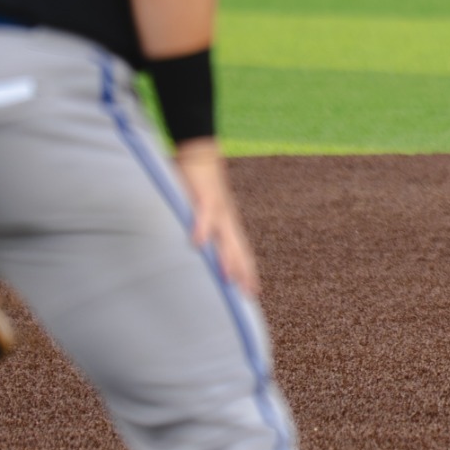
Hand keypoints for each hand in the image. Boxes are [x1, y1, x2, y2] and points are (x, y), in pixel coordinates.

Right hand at [174, 139, 259, 295]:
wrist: (201, 154)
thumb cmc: (201, 185)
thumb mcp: (205, 212)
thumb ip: (204, 230)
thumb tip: (200, 249)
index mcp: (228, 224)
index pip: (241, 252)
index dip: (247, 271)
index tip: (252, 292)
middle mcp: (227, 219)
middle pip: (238, 250)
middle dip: (243, 273)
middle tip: (247, 295)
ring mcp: (217, 209)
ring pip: (224, 237)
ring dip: (226, 258)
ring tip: (229, 278)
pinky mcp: (203, 197)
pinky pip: (202, 214)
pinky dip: (201, 228)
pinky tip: (198, 243)